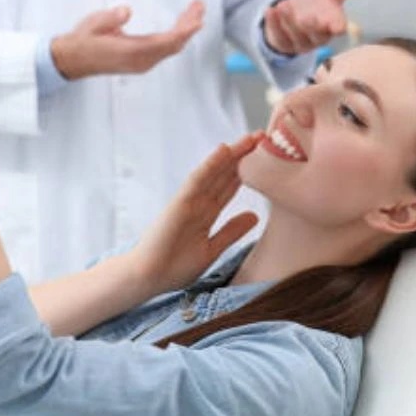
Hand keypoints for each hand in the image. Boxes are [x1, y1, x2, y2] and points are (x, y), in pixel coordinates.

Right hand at [50, 0, 204, 79]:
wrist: (73, 60)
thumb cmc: (83, 41)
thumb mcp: (94, 24)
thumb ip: (110, 18)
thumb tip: (125, 11)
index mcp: (132, 52)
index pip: (166, 42)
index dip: (184, 31)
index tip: (197, 19)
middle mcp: (141, 61)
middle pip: (174, 44)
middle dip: (189, 26)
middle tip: (199, 6)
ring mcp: (142, 63)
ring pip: (171, 48)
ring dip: (184, 30)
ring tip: (193, 11)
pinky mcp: (141, 62)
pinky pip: (165, 50)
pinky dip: (176, 37)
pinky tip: (180, 25)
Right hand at [127, 132, 263, 295]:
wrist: (148, 278)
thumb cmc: (174, 267)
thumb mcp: (212, 249)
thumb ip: (231, 231)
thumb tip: (254, 216)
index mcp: (206, 213)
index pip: (229, 186)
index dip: (247, 171)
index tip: (266, 157)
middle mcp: (199, 202)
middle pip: (224, 174)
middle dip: (243, 156)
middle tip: (264, 136)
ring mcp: (189, 201)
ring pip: (214, 172)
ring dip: (232, 154)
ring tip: (251, 138)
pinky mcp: (179, 203)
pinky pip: (197, 180)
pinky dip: (210, 165)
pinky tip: (224, 151)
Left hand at [262, 0, 371, 55]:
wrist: (296, 10)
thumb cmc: (318, 2)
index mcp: (333, 26)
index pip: (337, 29)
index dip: (337, 27)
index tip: (337, 25)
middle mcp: (318, 36)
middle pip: (316, 35)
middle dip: (311, 26)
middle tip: (305, 17)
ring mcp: (300, 41)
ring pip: (296, 35)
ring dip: (288, 21)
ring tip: (283, 4)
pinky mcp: (284, 42)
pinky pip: (278, 35)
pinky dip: (273, 22)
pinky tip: (270, 9)